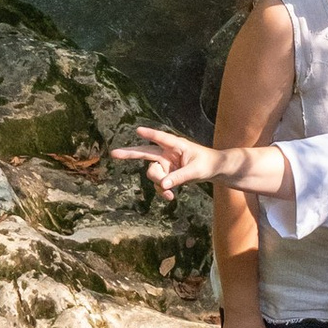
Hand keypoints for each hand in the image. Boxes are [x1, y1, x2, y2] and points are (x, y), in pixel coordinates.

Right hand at [114, 127, 285, 198]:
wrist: (214, 170)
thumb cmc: (208, 164)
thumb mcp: (196, 171)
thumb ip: (179, 177)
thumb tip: (163, 185)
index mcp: (177, 145)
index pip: (162, 139)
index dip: (150, 135)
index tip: (138, 130)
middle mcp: (168, 153)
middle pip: (145, 153)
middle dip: (129, 154)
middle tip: (113, 153)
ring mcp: (166, 163)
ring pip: (152, 173)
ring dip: (158, 183)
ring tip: (170, 193)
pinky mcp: (166, 173)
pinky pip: (158, 183)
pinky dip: (162, 191)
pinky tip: (170, 198)